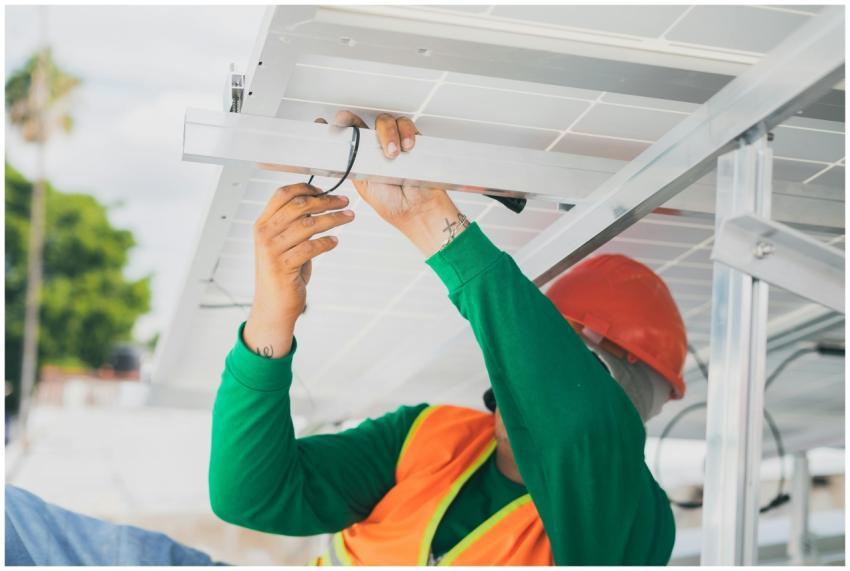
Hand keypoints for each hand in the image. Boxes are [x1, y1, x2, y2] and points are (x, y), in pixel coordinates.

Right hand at [244, 183, 353, 356]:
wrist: (273, 306)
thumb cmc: (284, 272)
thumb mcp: (284, 243)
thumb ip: (295, 224)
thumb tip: (321, 202)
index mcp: (263, 223)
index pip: (282, 194)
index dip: (305, 188)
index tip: (325, 190)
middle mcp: (264, 233)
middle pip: (299, 206)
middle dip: (326, 201)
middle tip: (345, 201)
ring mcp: (272, 250)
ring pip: (309, 225)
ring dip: (333, 218)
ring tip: (349, 217)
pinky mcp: (283, 266)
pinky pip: (311, 247)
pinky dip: (327, 243)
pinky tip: (335, 242)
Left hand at [324, 110, 466, 256]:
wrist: (416, 210)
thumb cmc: (391, 203)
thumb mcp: (362, 184)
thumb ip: (350, 166)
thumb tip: (334, 152)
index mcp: (360, 157)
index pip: (345, 136)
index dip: (334, 127)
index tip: (320, 124)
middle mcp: (375, 147)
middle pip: (362, 122)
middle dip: (350, 119)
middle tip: (345, 122)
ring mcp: (393, 142)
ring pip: (385, 121)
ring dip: (387, 133)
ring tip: (391, 154)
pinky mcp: (411, 141)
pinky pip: (406, 126)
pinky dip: (406, 133)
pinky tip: (406, 147)